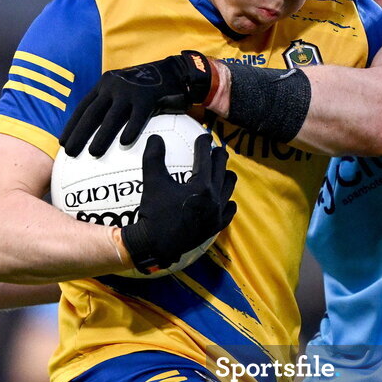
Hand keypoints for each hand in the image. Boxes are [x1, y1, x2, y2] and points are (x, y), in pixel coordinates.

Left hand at [61, 51, 214, 157]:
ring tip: (93, 153)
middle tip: (70, 152)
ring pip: (112, 117)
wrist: (175, 72)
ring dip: (101, 136)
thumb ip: (112, 104)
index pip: (83, 107)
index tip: (63, 142)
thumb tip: (97, 130)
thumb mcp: (124, 91)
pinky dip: (131, 129)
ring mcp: (130, 91)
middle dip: (79, 133)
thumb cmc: (148, 88)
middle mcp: (113, 86)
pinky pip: (138, 116)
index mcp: (105, 85)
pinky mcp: (148, 96)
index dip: (72, 125)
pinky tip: (125, 144)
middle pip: (92, 113)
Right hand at [122, 133, 236, 274]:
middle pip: (222, 168)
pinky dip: (227, 200)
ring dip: (224, 175)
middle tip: (214, 150)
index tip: (204, 136)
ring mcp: (217, 214)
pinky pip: (229, 210)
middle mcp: (214, 198)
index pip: (206, 157)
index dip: (204, 143)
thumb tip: (155, 137)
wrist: (155, 245)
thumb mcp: (152, 182)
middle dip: (218, 155)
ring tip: (218, 171)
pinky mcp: (216, 226)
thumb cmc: (154, 212)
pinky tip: (221, 198)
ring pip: (229, 187)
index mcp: (201, 186)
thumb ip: (154, 157)